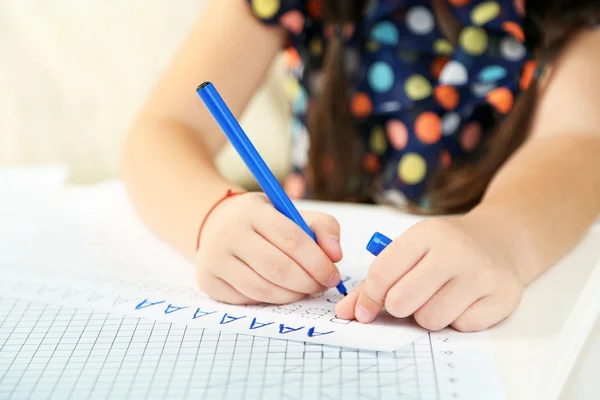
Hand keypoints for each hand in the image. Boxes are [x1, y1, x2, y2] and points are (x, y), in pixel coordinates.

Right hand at [195, 192, 342, 304]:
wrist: (217, 225)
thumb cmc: (264, 221)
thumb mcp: (291, 213)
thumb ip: (322, 227)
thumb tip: (335, 255)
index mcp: (252, 211)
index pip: (291, 238)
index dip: (317, 261)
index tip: (333, 274)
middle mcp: (228, 233)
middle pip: (277, 268)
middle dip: (307, 282)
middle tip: (321, 286)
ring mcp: (214, 258)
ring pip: (263, 289)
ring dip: (292, 295)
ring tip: (304, 289)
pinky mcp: (208, 280)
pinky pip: (248, 300)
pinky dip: (272, 300)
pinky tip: (281, 291)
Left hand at [335, 215, 523, 331]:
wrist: (500, 239)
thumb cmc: (444, 249)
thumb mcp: (410, 251)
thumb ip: (375, 282)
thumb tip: (344, 313)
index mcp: (426, 233)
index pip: (382, 273)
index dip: (367, 298)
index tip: (364, 311)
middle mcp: (456, 251)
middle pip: (402, 301)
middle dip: (398, 307)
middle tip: (409, 298)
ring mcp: (482, 274)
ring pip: (431, 319)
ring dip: (428, 315)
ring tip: (438, 296)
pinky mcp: (504, 296)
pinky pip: (461, 327)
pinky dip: (456, 320)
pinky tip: (464, 300)